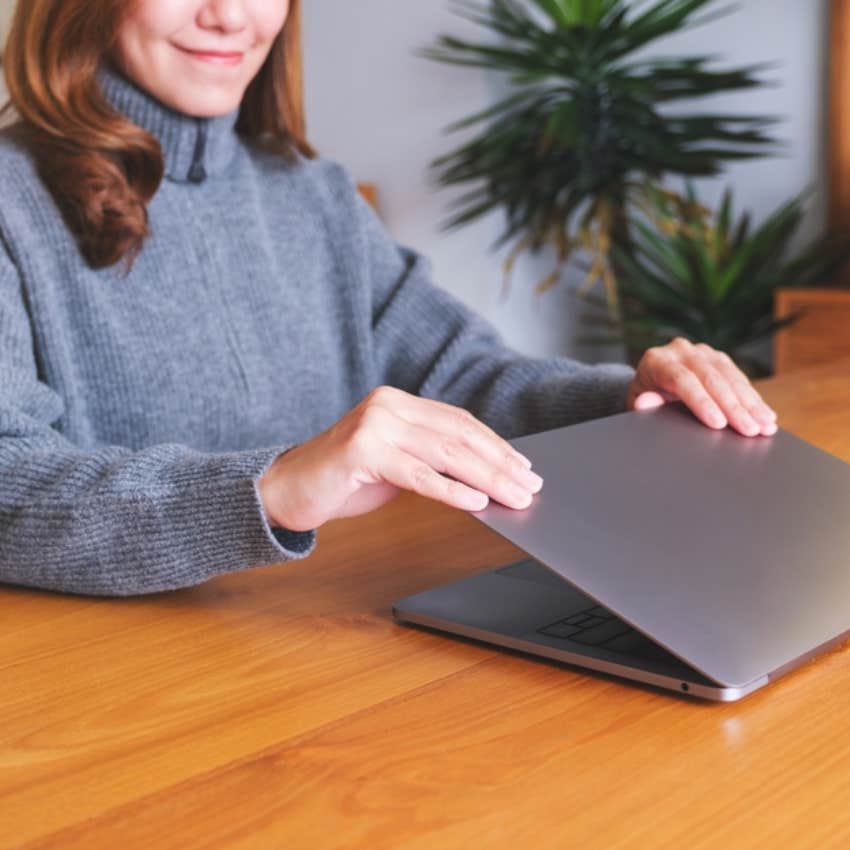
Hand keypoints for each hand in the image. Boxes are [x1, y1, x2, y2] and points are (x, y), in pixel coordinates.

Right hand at [258, 386, 542, 530]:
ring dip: (486, 477)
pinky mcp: (361, 450)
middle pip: (458, 435)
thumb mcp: (394, 461)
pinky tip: (476, 502)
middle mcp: (388, 405)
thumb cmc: (343, 479)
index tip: (523, 467)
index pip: (459, 422)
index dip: (496, 445)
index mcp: (398, 402)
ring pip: (445, 452)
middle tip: (529, 485)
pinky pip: (417, 473)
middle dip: (500, 463)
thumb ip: (430, 457)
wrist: (286, 489)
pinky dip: (450, 489)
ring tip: (513, 496)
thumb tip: (482, 475)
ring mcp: (374, 424)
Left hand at [625, 337, 776, 436]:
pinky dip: (753, 398)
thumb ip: (643, 404)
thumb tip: (644, 403)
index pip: (682, 379)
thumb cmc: (645, 397)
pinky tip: (766, 415)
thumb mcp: (637, 403)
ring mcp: (702, 352)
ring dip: (751, 403)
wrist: (652, 383)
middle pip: (710, 378)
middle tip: (750, 430)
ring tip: (765, 426)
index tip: (718, 424)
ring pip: (730, 376)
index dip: (702, 402)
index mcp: (656, 360)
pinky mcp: (719, 358)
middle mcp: (681, 350)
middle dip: (733, 406)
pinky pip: (739, 377)